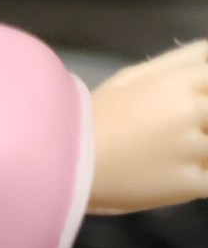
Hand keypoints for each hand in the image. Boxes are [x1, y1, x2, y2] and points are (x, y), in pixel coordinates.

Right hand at [88, 40, 207, 215]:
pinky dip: (200, 180)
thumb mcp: (130, 78)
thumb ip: (178, 61)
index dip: (207, 93)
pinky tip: (177, 179)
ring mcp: (191, 151)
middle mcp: (192, 112)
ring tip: (174, 156)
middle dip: (205, 123)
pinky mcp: (185, 185)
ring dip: (202, 153)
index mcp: (180, 83)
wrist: (56, 163)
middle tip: (188, 131)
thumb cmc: (88, 118)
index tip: (197, 106)